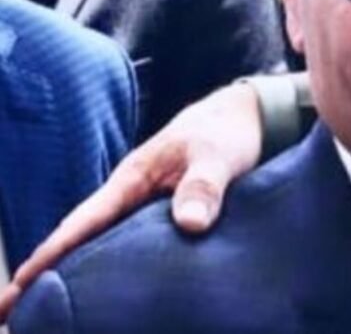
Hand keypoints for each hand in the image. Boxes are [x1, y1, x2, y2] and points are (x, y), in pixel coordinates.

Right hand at [0, 82, 262, 321]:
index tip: (19, 284)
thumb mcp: (216, 155)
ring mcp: (147, 208)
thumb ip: (204, 186)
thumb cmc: (224, 132)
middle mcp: (132, 197)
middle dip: (48, 273)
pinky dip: (115, 271)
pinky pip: (133, 248)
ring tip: (46, 315)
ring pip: (105, 246)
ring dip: (79, 275)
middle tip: (10, 315)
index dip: (51, 253)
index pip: (84, 221)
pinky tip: (108, 297)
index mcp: (132, 180)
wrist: (246, 117)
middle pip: (83, 240)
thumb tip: (191, 224)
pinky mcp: (167, 218)